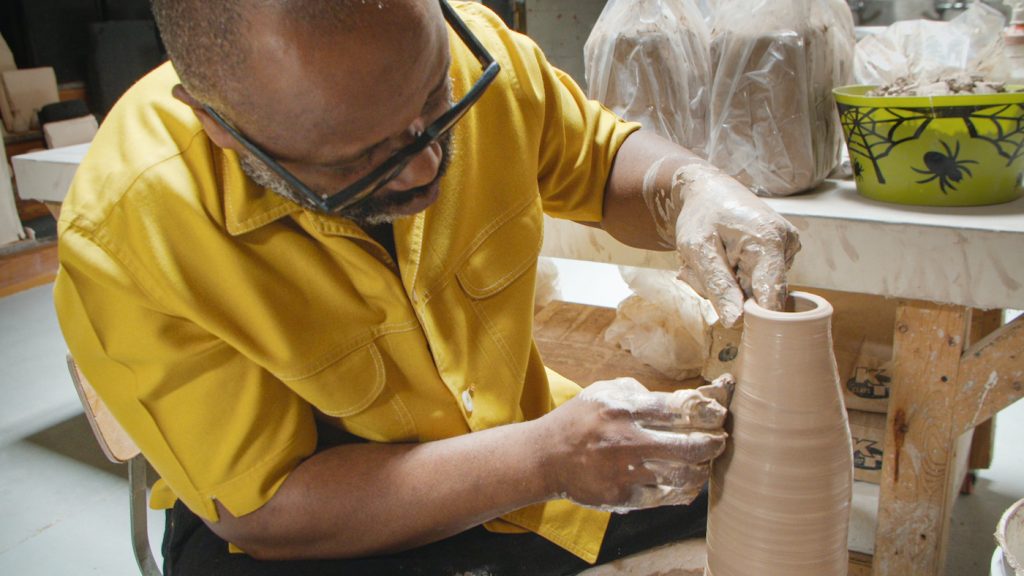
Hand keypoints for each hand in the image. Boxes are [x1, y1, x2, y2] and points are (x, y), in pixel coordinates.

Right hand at [538, 374, 733, 511]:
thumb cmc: (580, 420)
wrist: (545, 457)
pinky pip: (664, 497)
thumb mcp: (604, 392)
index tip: (720, 414)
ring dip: (702, 469)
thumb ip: (640, 392)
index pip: (679, 409)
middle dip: (714, 443)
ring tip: (705, 463)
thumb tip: (682, 399)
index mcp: (623, 408)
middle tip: (720, 440)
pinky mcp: (620, 497)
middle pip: (688, 445)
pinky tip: (687, 484)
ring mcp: (623, 471)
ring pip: (682, 475)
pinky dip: (682, 491)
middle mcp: (625, 439)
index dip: (709, 411)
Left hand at [672, 164, 800, 326]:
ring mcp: (786, 248)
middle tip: (700, 272)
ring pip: (754, 290)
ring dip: (728, 285)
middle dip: (727, 293)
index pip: (771, 298)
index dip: (747, 313)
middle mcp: (786, 244)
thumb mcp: (698, 250)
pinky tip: (724, 258)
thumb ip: (718, 286)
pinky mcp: (780, 252)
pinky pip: (756, 280)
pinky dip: (734, 276)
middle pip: (759, 296)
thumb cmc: (700, 216)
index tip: (722, 310)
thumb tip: (736, 321)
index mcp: (770, 241)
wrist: (707, 191)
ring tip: (712, 260)